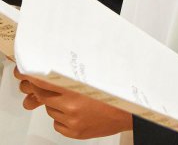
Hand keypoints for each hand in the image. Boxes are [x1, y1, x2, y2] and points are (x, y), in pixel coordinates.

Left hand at [14, 69, 132, 138]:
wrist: (129, 111)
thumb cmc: (116, 90)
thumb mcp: (96, 74)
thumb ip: (74, 72)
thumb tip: (53, 68)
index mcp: (77, 87)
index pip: (44, 82)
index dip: (33, 77)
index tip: (26, 72)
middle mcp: (72, 105)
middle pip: (44, 96)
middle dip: (42, 90)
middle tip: (46, 84)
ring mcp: (72, 120)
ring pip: (50, 109)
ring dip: (56, 103)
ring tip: (75, 98)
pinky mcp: (73, 132)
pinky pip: (57, 123)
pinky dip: (62, 117)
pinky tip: (76, 111)